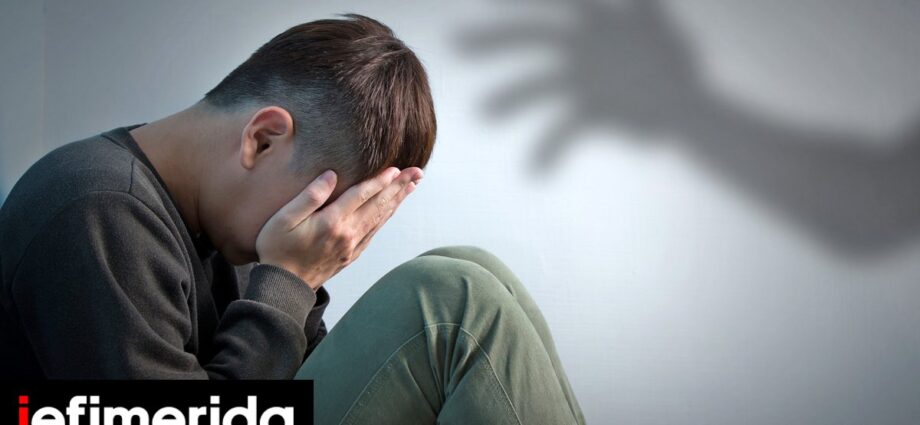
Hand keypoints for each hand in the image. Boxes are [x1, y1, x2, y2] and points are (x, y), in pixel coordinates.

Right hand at [255, 166, 423, 290]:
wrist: (283, 286)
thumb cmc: (277, 249)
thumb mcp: (284, 219)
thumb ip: (309, 196)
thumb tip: (331, 175)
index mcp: (332, 222)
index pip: (362, 195)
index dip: (380, 180)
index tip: (397, 168)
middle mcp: (347, 234)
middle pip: (378, 205)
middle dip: (399, 187)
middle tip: (417, 172)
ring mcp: (351, 246)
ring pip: (380, 219)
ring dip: (397, 201)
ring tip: (412, 187)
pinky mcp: (350, 255)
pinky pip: (374, 232)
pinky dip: (386, 218)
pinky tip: (391, 210)